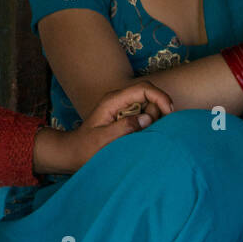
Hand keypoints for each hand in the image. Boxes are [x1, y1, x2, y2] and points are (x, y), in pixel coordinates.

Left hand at [59, 78, 174, 172]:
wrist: (73, 152)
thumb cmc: (85, 148)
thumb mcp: (103, 140)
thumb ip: (124, 127)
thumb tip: (147, 118)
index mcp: (113, 101)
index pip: (143, 88)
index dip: (160, 97)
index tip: (169, 113)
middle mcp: (119, 100)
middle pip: (149, 95)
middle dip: (157, 111)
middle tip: (150, 131)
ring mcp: (123, 108)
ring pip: (149, 106)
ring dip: (153, 119)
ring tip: (141, 136)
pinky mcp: (125, 117)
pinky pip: (144, 115)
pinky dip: (148, 124)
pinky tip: (141, 136)